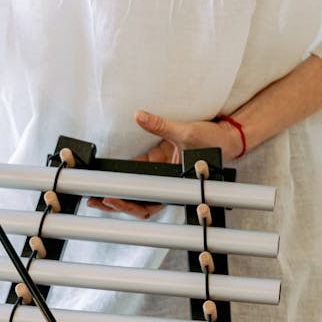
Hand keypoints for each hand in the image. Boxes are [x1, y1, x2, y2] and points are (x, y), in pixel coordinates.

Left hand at [87, 109, 243, 218]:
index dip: (129, 205)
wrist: (226, 138)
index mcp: (174, 184)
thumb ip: (161, 125)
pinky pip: (139, 176)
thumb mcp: (186, 131)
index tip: (112, 198)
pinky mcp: (158, 165)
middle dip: (117, 206)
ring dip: (118, 197)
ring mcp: (161, 177)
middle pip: (139, 204)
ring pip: (138, 195)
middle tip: (95, 201)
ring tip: (96, 197)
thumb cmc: (213, 141)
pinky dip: (124, 179)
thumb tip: (139, 116)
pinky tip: (108, 178)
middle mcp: (166, 184)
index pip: (149, 203)